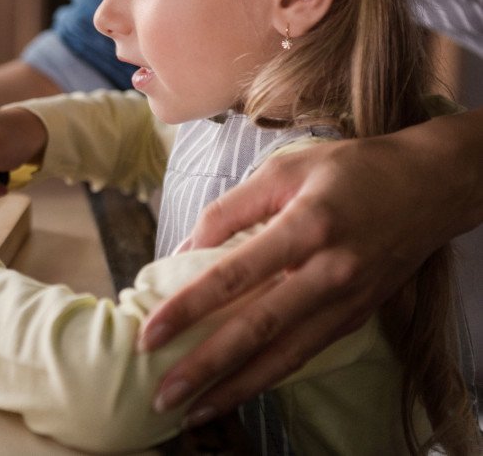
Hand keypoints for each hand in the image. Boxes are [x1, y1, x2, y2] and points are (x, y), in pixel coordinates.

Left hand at [140, 115, 482, 426]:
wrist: (430, 187)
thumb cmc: (351, 170)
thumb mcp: (284, 169)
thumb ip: (229, 209)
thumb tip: (182, 250)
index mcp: (307, 226)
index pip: (234, 274)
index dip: (188, 307)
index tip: (149, 333)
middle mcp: (330, 271)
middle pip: (258, 329)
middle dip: (206, 367)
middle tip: (162, 395)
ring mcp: (347, 301)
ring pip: (285, 355)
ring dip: (235, 388)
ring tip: (192, 411)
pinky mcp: (356, 318)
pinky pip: (305, 353)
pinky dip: (269, 376)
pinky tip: (236, 390)